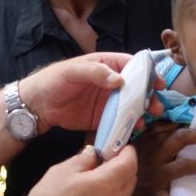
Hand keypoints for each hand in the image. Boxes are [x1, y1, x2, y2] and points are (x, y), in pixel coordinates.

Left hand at [18, 52, 162, 132]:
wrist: (38, 104)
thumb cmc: (54, 80)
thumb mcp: (73, 70)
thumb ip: (96, 72)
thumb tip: (120, 80)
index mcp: (106, 65)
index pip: (133, 66)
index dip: (148, 73)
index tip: (157, 83)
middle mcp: (111, 83)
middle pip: (138, 88)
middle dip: (150, 96)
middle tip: (156, 106)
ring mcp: (108, 102)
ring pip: (132, 106)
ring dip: (142, 112)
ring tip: (147, 119)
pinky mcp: (103, 118)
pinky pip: (120, 122)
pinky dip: (129, 126)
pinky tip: (134, 130)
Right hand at [18, 145, 136, 195]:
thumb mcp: (63, 170)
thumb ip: (84, 159)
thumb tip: (94, 153)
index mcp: (106, 184)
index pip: (129, 164)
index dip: (128, 152)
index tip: (121, 145)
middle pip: (132, 179)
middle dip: (126, 166)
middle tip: (110, 158)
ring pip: (125, 194)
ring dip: (119, 181)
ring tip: (100, 175)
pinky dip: (112, 195)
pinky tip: (94, 193)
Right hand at [128, 121, 195, 195]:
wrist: (105, 187)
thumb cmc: (122, 163)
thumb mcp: (134, 142)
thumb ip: (153, 131)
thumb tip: (174, 123)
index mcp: (149, 142)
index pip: (175, 130)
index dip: (195, 128)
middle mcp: (154, 156)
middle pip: (182, 140)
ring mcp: (155, 176)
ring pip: (182, 167)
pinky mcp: (153, 195)